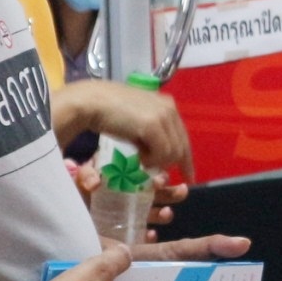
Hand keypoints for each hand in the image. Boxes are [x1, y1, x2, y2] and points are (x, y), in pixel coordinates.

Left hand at [73, 163, 187, 240]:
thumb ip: (85, 176)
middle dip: (169, 192)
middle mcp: (129, 196)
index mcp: (120, 179)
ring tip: (167, 214)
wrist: (62, 224)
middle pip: (154, 192)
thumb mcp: (78, 181)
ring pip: (152, 212)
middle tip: (181, 193)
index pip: (144, 174)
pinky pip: (141, 234)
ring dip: (164, 212)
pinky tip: (151, 234)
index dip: (155, 176)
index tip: (161, 180)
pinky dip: (148, 234)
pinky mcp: (126, 235)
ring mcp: (129, 216)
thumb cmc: (73, 196)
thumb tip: (95, 181)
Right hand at [77, 80, 193, 180]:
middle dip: (175, 165)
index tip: (188, 176)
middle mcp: (169, 109)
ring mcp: (162, 116)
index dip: (186, 158)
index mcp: (167, 104)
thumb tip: (158, 149)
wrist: (93, 102)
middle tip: (162, 177)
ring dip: (157, 162)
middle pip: (182, 146)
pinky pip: (162, 152)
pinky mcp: (153, 125)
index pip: (183, 136)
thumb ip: (151, 129)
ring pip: (173, 152)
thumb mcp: (137, 118)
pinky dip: (152, 160)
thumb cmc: (109, 111)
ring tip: (140, 160)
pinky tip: (139, 158)